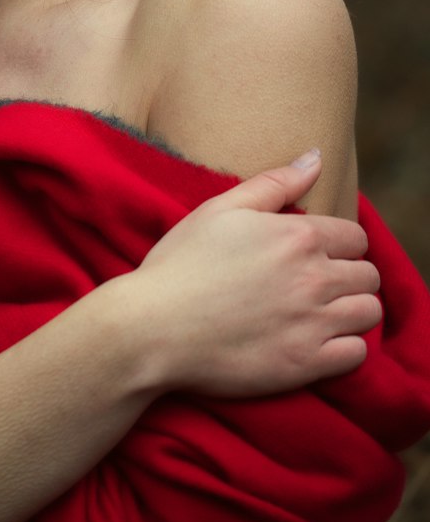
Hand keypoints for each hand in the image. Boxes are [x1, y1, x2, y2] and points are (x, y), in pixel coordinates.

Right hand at [134, 151, 381, 397]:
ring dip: (352, 310)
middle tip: (318, 284)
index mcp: (297, 235)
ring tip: (323, 312)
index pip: (355, 236)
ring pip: (369, 313)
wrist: (152, 328)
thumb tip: (316, 157)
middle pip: (368, 275)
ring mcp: (313, 322)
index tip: (317, 254)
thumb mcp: (220, 210)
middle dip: (349, 276)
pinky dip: (345, 347)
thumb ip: (274, 183)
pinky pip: (357, 354)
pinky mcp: (306, 363)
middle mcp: (314, 277)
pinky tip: (318, 341)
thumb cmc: (180, 264)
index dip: (339, 243)